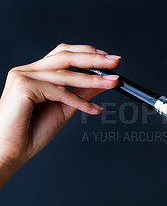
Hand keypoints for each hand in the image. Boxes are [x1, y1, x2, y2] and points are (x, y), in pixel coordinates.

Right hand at [0, 43, 120, 187]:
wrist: (10, 151)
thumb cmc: (31, 132)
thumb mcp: (64, 108)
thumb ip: (81, 94)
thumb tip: (103, 82)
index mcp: (36, 72)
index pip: (64, 54)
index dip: (87, 53)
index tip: (108, 58)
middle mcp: (28, 70)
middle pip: (66, 57)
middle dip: (94, 59)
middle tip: (116, 62)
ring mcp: (24, 76)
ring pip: (65, 74)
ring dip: (93, 80)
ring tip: (113, 83)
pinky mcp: (23, 87)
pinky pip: (59, 92)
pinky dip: (79, 101)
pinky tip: (94, 110)